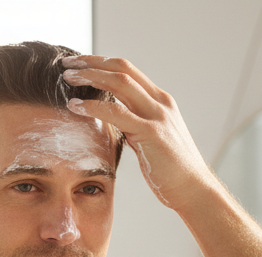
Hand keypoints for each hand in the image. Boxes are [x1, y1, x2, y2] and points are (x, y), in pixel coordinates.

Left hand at [60, 56, 215, 209]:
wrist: (195, 190)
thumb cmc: (171, 171)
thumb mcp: (150, 140)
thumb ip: (133, 125)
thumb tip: (111, 120)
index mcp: (160, 101)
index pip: (127, 70)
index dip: (101, 63)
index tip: (78, 64)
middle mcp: (160, 102)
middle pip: (122, 68)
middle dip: (91, 62)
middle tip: (66, 64)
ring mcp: (158, 116)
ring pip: (120, 82)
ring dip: (90, 76)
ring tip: (67, 78)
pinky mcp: (152, 133)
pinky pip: (117, 112)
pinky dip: (93, 106)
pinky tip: (75, 106)